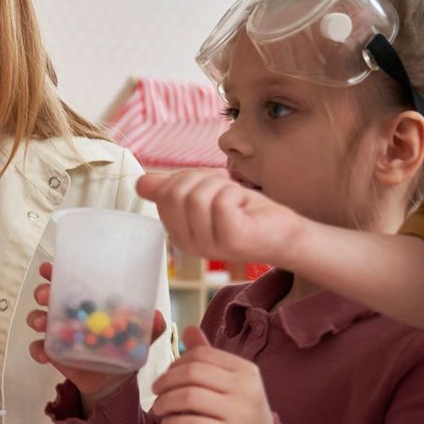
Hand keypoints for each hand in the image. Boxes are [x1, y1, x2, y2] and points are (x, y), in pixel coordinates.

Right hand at [26, 261, 166, 401]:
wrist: (113, 379)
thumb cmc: (123, 348)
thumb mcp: (140, 336)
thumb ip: (151, 326)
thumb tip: (158, 316)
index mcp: (86, 302)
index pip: (68, 280)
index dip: (55, 271)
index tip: (48, 268)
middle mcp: (68, 313)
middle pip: (47, 295)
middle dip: (43, 291)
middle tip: (46, 295)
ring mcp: (57, 332)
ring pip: (38, 318)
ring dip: (36, 317)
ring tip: (42, 323)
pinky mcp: (53, 352)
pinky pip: (38, 348)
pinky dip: (38, 350)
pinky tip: (45, 355)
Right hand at [135, 169, 303, 264]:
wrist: (282, 233)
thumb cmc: (246, 213)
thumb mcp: (205, 194)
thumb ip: (173, 189)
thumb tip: (141, 182)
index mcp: (177, 232)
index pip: (164, 193)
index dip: (189, 177)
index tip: (211, 184)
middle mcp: (187, 243)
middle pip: (176, 193)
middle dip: (204, 179)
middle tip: (225, 188)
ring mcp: (207, 246)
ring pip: (198, 197)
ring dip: (222, 186)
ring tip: (235, 198)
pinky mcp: (230, 241)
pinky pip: (221, 203)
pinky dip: (236, 194)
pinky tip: (244, 206)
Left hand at [149, 326, 274, 423]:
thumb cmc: (239, 410)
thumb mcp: (230, 381)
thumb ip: (208, 357)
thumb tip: (188, 329)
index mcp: (245, 369)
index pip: (202, 355)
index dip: (176, 362)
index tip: (165, 376)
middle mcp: (246, 388)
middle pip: (193, 373)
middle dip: (167, 381)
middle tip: (156, 391)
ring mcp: (240, 414)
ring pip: (190, 397)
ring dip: (166, 402)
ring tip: (158, 408)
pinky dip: (173, 423)